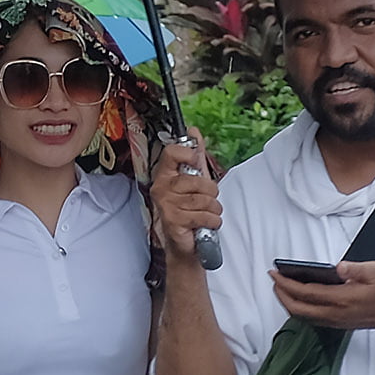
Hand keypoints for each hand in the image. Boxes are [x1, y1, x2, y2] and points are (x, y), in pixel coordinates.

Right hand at [146, 139, 220, 258]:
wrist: (185, 243)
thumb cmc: (190, 209)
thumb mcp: (195, 179)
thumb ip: (194, 154)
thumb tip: (193, 130)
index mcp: (165, 174)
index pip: (172, 152)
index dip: (188, 154)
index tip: (196, 162)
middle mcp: (161, 187)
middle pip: (197, 180)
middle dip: (211, 193)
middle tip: (207, 200)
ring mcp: (166, 204)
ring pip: (203, 199)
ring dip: (213, 209)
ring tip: (208, 213)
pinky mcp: (173, 220)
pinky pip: (203, 215)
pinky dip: (212, 221)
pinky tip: (206, 224)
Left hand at [270, 260, 374, 337]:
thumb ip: (355, 269)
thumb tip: (339, 267)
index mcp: (341, 300)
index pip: (305, 293)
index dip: (286, 284)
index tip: (275, 273)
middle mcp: (335, 313)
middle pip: (298, 309)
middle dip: (281, 294)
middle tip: (274, 280)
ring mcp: (335, 321)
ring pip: (303, 316)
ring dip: (288, 302)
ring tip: (281, 287)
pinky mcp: (338, 323)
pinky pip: (311, 319)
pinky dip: (299, 309)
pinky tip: (298, 298)